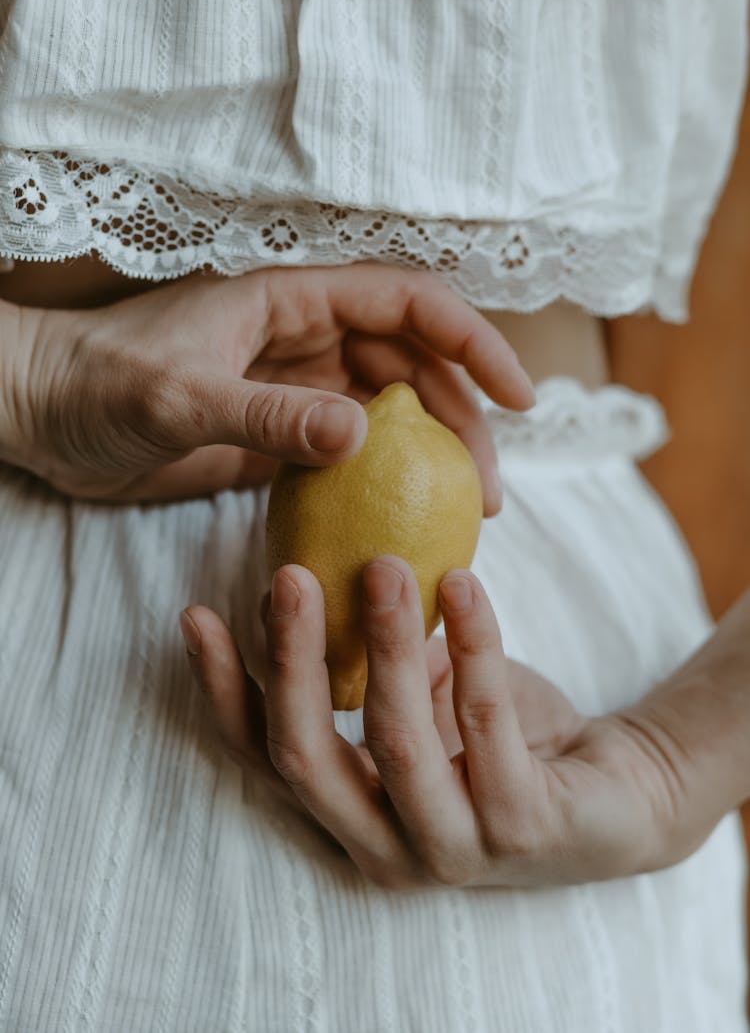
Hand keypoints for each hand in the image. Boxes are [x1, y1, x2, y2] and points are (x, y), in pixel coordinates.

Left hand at [3, 263, 533, 502]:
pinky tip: (405, 522)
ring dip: (432, 456)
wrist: (41, 414)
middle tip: (488, 490)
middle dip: (464, 417)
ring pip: (390, 414)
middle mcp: (305, 339)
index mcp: (293, 299)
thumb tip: (363, 433)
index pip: (407, 303)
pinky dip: (385, 483)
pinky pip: (350, 455)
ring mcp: (294, 389)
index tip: (519, 395)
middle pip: (414, 364)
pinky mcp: (278, 436)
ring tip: (464, 514)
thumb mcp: (181, 396)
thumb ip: (267, 414)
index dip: (472, 341)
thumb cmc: (97, 382)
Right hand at [182, 558, 695, 890]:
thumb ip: (369, 662)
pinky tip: (465, 585)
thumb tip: (312, 577)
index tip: (196, 613)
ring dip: (385, 643)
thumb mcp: (425, 692)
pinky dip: (474, 646)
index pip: (263, 756)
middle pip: (306, 757)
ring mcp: (453, 848)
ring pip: (394, 742)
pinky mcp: (523, 830)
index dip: (224, 688)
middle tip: (292, 574)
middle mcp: (385, 846)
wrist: (620, 788)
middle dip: (292, 660)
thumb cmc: (503, 734)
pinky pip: (487, 727)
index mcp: (350, 814)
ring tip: (386, 565)